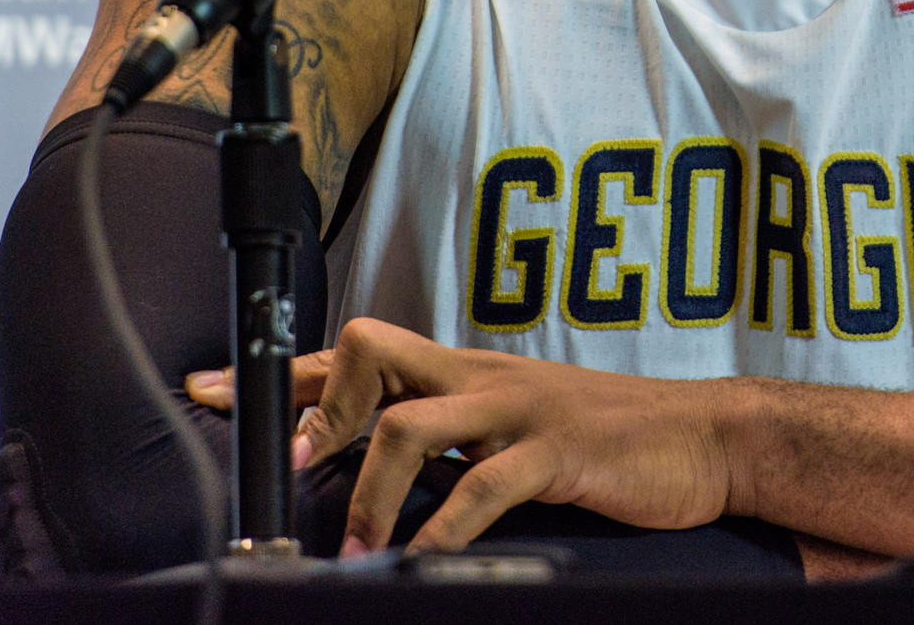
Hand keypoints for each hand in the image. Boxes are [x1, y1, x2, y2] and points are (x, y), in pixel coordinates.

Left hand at [187, 318, 739, 553]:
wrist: (706, 439)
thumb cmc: (611, 441)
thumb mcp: (521, 427)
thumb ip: (458, 438)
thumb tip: (387, 476)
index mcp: (468, 371)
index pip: (359, 354)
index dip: (283, 376)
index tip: (207, 392)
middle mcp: (481, 377)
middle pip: (370, 354)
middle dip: (319, 411)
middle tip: (294, 471)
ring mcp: (518, 410)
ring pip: (410, 425)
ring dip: (368, 492)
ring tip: (354, 547)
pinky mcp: (555, 451)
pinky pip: (481, 486)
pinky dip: (440, 528)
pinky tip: (420, 558)